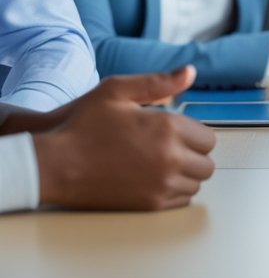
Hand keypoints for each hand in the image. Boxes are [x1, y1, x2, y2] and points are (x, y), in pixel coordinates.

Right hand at [32, 66, 215, 210]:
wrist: (52, 165)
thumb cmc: (81, 125)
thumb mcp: (117, 91)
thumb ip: (158, 82)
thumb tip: (190, 72)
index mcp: (168, 127)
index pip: (208, 138)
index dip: (194, 134)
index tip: (177, 133)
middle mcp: (170, 158)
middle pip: (206, 163)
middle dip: (194, 154)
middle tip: (172, 148)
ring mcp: (160, 185)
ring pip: (196, 183)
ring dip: (186, 173)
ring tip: (162, 163)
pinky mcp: (147, 205)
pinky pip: (180, 201)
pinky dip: (174, 191)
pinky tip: (154, 179)